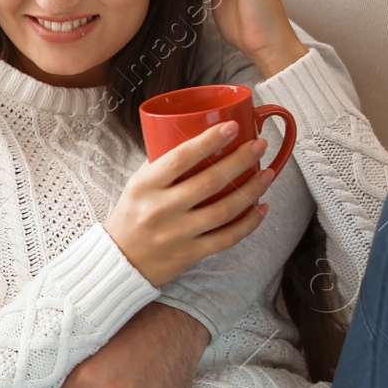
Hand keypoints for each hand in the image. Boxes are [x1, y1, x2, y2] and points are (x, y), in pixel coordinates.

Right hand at [104, 120, 274, 286]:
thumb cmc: (132, 215)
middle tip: (259, 145)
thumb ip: (163, 166)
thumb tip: (198, 140)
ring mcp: (177, 233)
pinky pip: (227, 238)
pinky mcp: (190, 253)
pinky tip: (261, 208)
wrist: (120, 260)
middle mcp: (161, 209)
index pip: (180, 158)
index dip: (208, 141)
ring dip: (251, 190)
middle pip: (209, 182)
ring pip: (224, 210)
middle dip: (240, 160)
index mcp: (145, 186)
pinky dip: (249, 223)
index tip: (231, 127)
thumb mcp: (137, 185)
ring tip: (268, 173)